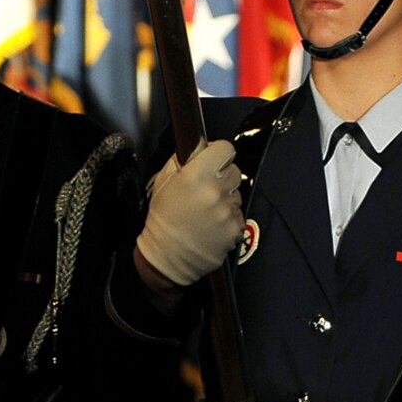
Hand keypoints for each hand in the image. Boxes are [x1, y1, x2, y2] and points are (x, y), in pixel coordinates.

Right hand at [135, 140, 243, 286]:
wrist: (168, 256)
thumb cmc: (163, 219)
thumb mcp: (163, 182)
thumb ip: (183, 160)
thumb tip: (200, 145)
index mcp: (196, 176)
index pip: (225, 148)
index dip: (218, 152)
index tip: (212, 160)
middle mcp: (215, 192)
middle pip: (234, 170)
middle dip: (222, 176)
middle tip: (206, 188)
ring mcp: (227, 212)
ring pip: (237, 193)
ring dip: (226, 198)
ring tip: (206, 211)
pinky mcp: (235, 229)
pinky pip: (238, 214)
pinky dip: (228, 218)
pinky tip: (211, 224)